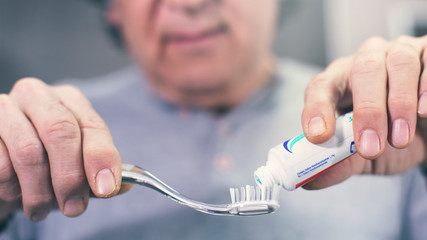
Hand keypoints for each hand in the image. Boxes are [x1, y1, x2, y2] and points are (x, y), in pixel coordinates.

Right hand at [0, 78, 121, 220]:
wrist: (2, 162)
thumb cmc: (47, 162)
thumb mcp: (76, 163)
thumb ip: (97, 172)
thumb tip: (121, 185)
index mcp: (70, 100)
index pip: (92, 125)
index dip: (101, 158)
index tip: (105, 189)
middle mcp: (38, 95)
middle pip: (61, 132)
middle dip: (70, 177)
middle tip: (74, 207)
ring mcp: (5, 108)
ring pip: (29, 152)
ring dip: (39, 191)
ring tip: (42, 208)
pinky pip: (0, 165)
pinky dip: (12, 189)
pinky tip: (16, 193)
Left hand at [301, 35, 426, 188]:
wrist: (425, 133)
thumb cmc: (386, 136)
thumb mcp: (361, 153)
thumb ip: (339, 163)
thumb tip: (310, 181)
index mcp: (339, 80)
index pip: (321, 86)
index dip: (317, 109)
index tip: (319, 137)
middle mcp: (368, 60)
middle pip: (363, 70)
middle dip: (367, 111)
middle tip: (369, 148)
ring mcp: (400, 52)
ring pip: (399, 64)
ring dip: (399, 104)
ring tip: (400, 139)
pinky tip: (425, 112)